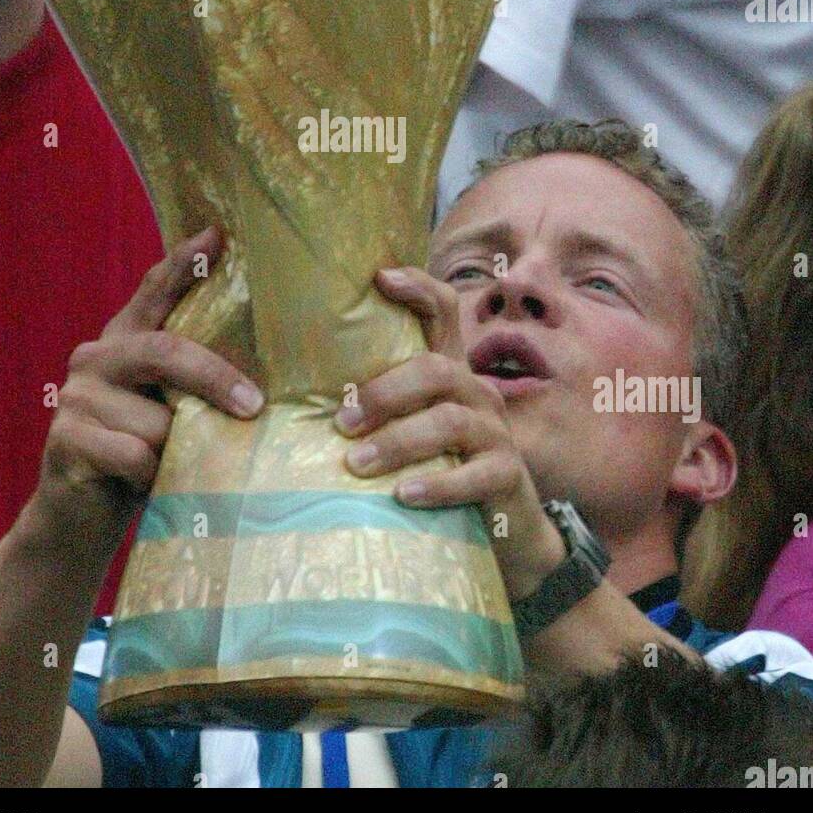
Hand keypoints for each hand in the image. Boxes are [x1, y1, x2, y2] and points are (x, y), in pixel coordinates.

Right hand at [27, 226, 264, 555]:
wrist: (75, 522)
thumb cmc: (139, 462)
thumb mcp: (170, 414)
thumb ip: (192, 387)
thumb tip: (264, 385)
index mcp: (125, 341)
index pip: (155, 290)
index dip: (184, 261)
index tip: (217, 233)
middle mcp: (97, 358)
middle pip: (165, 350)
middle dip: (215, 377)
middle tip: (254, 406)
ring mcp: (77, 397)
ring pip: (157, 420)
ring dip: (179, 452)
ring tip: (173, 469)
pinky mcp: (65, 440)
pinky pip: (135, 455)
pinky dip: (154, 477)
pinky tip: (146, 486)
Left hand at [335, 266, 564, 599]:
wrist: (508, 535)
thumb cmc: (444, 474)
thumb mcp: (414, 434)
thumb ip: (379, 411)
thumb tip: (304, 402)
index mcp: (450, 374)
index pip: (443, 311)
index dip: (417, 287)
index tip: (380, 276)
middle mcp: (476, 392)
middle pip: (435, 369)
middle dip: (383, 391)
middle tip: (341, 422)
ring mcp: (496, 433)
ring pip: (449, 420)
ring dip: (398, 441)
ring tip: (356, 465)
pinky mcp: (509, 475)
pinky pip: (475, 475)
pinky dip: (436, 484)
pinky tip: (403, 495)